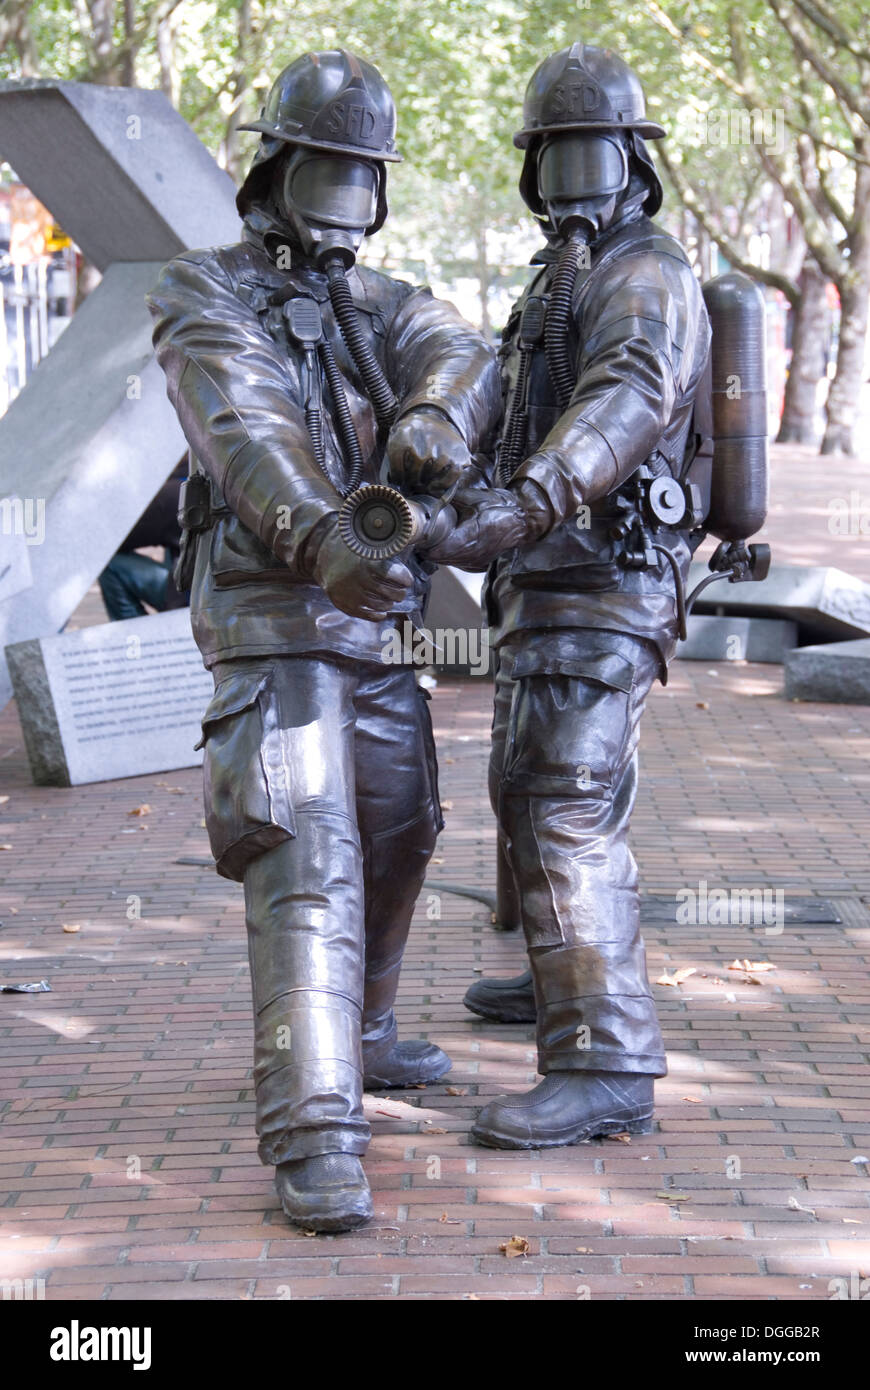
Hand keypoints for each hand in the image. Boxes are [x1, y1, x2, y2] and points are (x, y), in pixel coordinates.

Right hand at [312, 519, 413, 619]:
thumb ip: (383, 550)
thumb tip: (407, 547)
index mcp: (363, 561)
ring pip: (378, 605)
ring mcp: (348, 593)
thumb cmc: (351, 551)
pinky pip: (365, 614)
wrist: (321, 559)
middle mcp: (355, 578)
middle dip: (398, 594)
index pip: (390, 574)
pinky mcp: (342, 603)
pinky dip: (376, 615)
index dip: (403, 578)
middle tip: (401, 592)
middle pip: (387, 592)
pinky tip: (382, 613)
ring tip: (391, 600)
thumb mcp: (365, 546)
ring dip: (388, 604)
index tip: (408, 581)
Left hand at [387, 408, 473, 496]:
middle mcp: (425, 438)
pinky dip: (442, 484)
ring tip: (420, 485)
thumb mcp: (397, 435)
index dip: (396, 475)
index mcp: (406, 432)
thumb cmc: (412, 435)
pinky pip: (451, 475)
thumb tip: (391, 481)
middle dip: (411, 481)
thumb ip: (392, 453)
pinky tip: (434, 486)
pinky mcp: (457, 454)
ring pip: (431, 473)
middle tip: (410, 484)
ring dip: (424, 484)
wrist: (435, 417)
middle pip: (415, 469)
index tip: (398, 480)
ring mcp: (443, 446)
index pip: (397, 459)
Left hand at [425, 480, 552, 570]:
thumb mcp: (474, 498)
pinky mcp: (478, 564)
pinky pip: (457, 563)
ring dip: (438, 553)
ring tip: (432, 539)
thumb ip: (451, 500)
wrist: (522, 521)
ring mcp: (475, 561)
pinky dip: (449, 556)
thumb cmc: (499, 507)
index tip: (418, 534)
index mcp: (470, 536)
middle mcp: (472, 553)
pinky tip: (448, 545)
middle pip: (439, 558)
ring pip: (447, 561)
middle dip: (428, 547)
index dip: (425, 543)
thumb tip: (432, 500)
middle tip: (421, 535)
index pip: (437, 549)